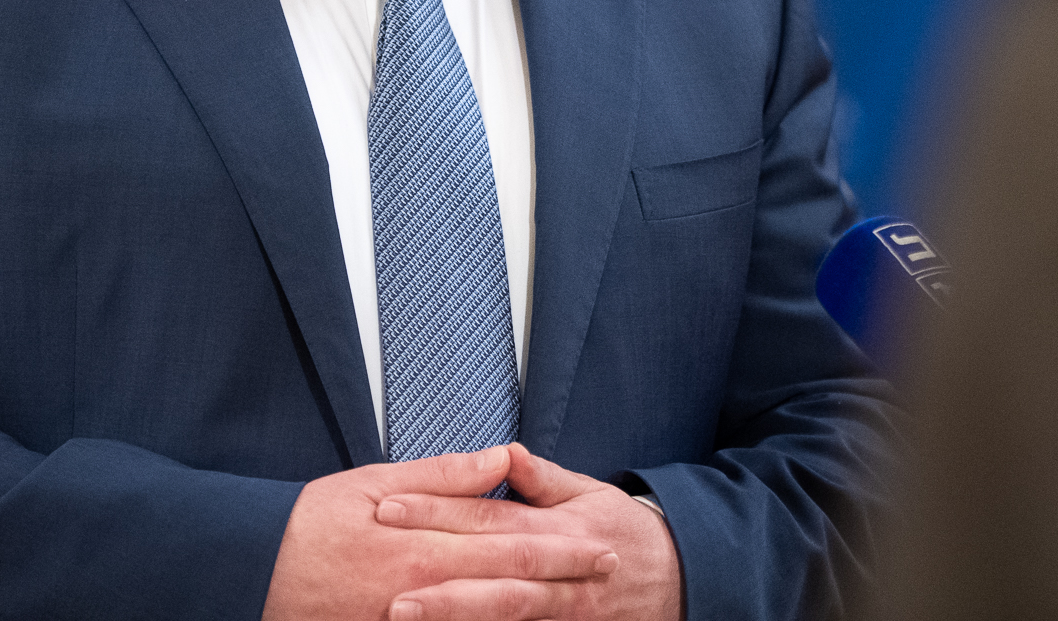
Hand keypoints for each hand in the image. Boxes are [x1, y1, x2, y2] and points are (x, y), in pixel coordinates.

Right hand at [263, 448, 620, 620]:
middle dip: (566, 581)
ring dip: (537, 612)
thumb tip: (500, 459)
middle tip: (608, 574)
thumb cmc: (312, 526)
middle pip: (513, 587)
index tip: (601, 544)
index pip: (512, 544)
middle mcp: (427, 589)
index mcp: (427, 543)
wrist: (254, 573)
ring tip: (581, 605)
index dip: (562, 547)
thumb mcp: (375, 481)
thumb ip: (444, 475)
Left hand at [376, 444, 682, 620]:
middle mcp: (558, 572)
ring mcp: (562, 612)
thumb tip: (504, 452)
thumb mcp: (589, 495)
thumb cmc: (624, 533)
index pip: (489, 516)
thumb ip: (542, 478)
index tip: (390, 505)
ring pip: (503, 611)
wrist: (679, 584)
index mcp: (559, 528)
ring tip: (398, 612)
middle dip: (432, 566)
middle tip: (378, 565)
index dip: (439, 511)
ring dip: (452, 612)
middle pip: (489, 568)